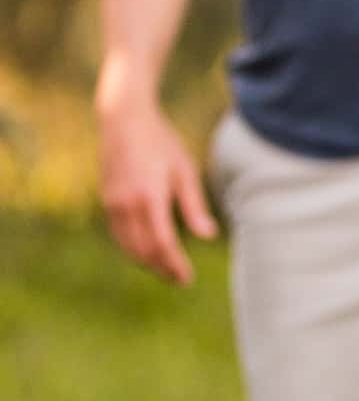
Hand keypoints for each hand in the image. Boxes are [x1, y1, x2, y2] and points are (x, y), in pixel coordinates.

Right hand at [97, 90, 217, 284]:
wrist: (124, 120)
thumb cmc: (161, 142)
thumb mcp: (184, 170)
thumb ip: (194, 206)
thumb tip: (208, 236)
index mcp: (150, 197)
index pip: (163, 243)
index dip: (175, 265)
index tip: (187, 279)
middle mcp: (128, 205)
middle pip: (144, 250)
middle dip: (162, 269)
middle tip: (179, 280)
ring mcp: (113, 204)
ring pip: (128, 246)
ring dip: (147, 262)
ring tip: (166, 270)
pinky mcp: (107, 201)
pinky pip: (119, 235)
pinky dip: (133, 249)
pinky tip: (148, 251)